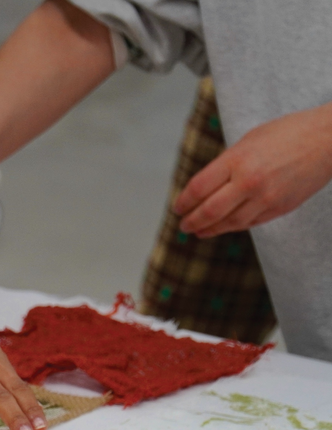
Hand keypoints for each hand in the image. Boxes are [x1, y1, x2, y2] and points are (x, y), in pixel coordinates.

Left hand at [175, 103, 331, 237]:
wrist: (329, 139)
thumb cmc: (288, 133)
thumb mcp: (249, 140)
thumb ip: (226, 164)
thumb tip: (204, 187)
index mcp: (237, 160)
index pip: (199, 188)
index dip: (184, 201)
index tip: (177, 207)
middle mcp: (249, 182)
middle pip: (209, 210)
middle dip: (192, 221)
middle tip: (183, 226)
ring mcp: (266, 198)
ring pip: (229, 222)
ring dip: (210, 229)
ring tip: (198, 231)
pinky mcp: (280, 208)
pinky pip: (249, 223)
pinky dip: (233, 227)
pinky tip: (223, 227)